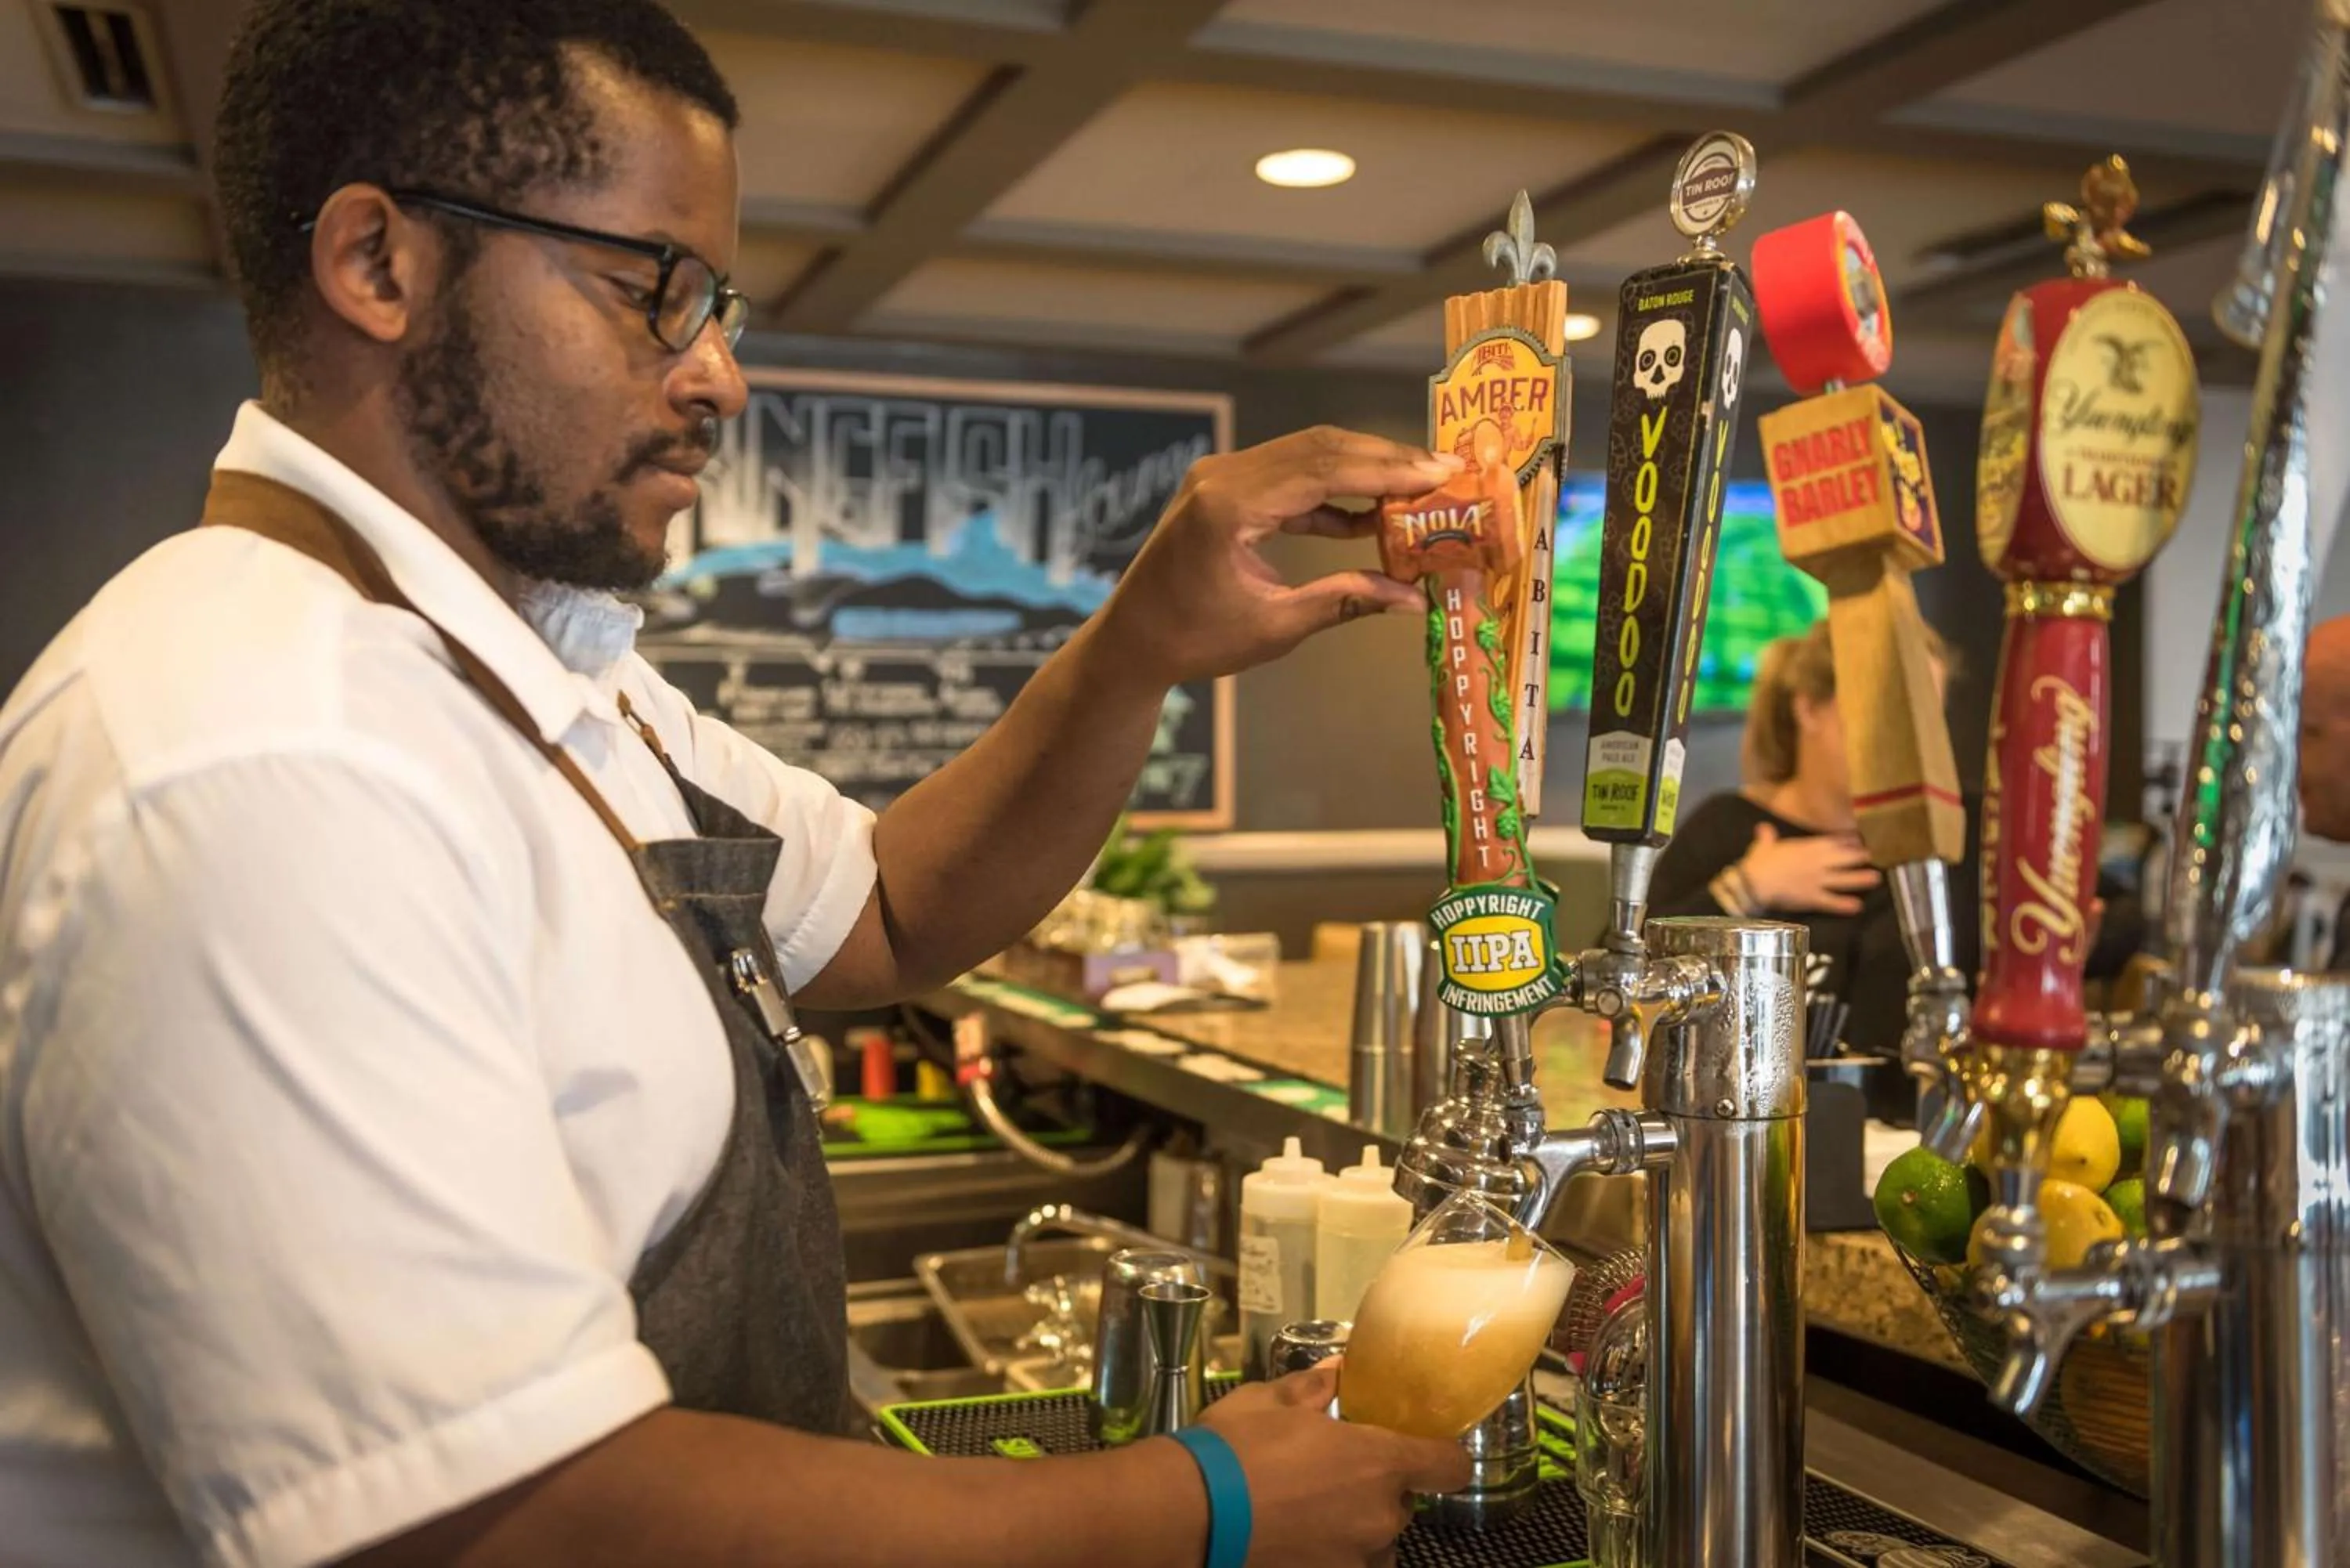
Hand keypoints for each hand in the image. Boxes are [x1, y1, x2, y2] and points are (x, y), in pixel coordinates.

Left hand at [1091, 426, 1462, 690]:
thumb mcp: (1275, 626)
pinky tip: (1370, 517)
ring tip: (1418, 489)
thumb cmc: (1194, 641)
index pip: (1325, 469)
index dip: (1389, 469)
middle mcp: (1222, 475)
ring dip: (1363, 469)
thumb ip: (1345, 602)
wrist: (1131, 642)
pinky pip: (1289, 475)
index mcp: (1229, 505)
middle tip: (1443, 473)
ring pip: (1308, 454)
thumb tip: (1414, 599)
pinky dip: (1331, 492)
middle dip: (1386, 460)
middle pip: (1321, 447)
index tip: (1440, 474)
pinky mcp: (1223, 486)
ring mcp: (1219, 475)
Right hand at [1199, 1365, 1471, 1567]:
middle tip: (1334, 1475)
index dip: (1443, 1455)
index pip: (1448, 1465)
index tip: (1428, 1450)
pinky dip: (1329, 1553)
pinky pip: (1345, 1565)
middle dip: (1376, 1491)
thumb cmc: (1233, 1448)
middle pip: (1402, 1505)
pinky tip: (1294, 1538)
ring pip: (1374, 1543)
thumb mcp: (1270, 1400)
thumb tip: (1338, 1369)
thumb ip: (1314, 1388)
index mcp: (1377, 1462)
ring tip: (1310, 1513)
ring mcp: (1353, 1560)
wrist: (1187, 1513)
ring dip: (1356, 1529)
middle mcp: (1378, 1517)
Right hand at [1738, 822, 1879, 914]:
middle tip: (1872, 856)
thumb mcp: (1762, 846)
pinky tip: (1857, 906)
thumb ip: (1767, 836)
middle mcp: (1817, 862)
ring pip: (1843, 879)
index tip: (1858, 840)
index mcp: (1806, 848)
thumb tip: (1763, 827)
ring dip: (1860, 879)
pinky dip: (1844, 905)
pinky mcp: (1812, 898)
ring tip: (1876, 878)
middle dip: (1859, 857)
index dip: (1846, 841)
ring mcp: (1817, 881)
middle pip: (1844, 858)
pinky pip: (1832, 901)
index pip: (1831, 842)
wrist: (1754, 883)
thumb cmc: (1758, 863)